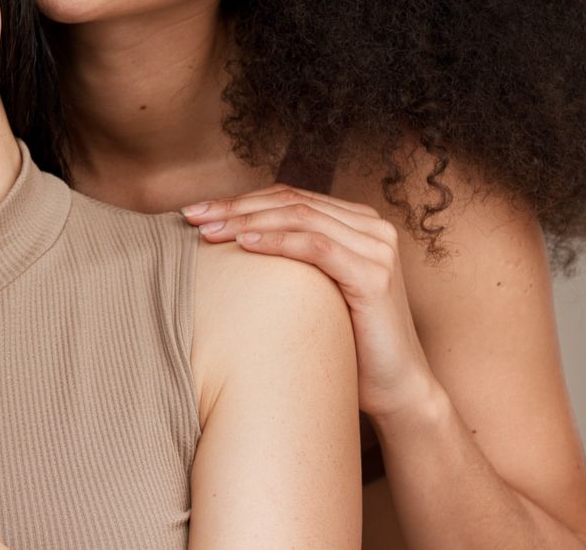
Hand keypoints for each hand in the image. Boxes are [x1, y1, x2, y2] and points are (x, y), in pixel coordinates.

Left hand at [182, 185, 435, 418]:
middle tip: (192, 216)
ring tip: (209, 232)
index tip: (196, 212)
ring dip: (248, 220)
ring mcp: (377, 249)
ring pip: (300, 217)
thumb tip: (224, 240)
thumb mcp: (312, 289)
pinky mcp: (375, 275)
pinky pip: (317, 247)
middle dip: (236, 206)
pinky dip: (277, 242)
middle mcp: (372, 227)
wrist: (394, 388)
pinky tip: (244, 245)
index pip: (289, 197)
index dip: (240, 200)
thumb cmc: (345, 341)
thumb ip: (288, 259)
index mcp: (356, 223)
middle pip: (291, 202)